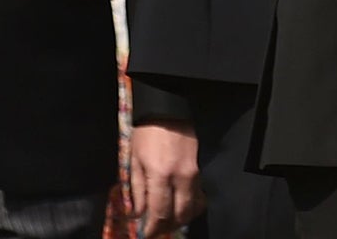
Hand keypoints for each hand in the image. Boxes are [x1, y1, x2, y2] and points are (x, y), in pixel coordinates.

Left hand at [129, 119, 205, 235]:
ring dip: (180, 219)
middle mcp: (181, 178)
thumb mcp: (134, 160)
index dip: (153, 228)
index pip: (159, 212)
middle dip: (167, 227)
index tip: (146, 234)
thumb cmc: (147, 134)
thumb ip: (136, 189)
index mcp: (160, 175)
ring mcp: (195, 174)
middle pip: (179, 215)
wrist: (170, 111)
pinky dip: (191, 206)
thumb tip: (137, 214)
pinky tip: (180, 206)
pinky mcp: (202, 169)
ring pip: (193, 208)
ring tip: (168, 220)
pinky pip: (200, 196)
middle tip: (156, 229)